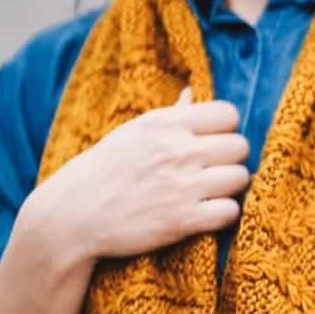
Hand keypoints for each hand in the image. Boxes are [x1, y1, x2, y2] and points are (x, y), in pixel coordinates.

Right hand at [29, 88, 250, 264]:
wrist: (73, 216)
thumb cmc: (104, 172)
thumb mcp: (133, 133)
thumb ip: (170, 115)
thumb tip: (192, 93)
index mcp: (164, 124)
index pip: (228, 113)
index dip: (226, 130)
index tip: (213, 144)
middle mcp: (177, 150)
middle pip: (240, 146)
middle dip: (231, 160)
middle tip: (214, 172)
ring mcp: (182, 186)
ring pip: (241, 178)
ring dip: (230, 188)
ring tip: (211, 194)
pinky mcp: (184, 220)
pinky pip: (230, 211)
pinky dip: (224, 215)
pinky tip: (208, 215)